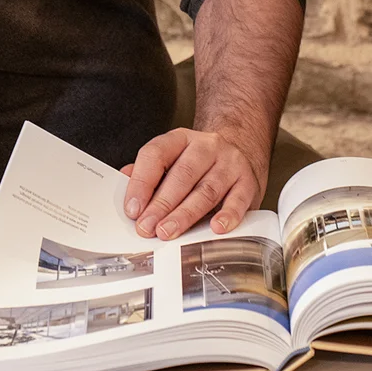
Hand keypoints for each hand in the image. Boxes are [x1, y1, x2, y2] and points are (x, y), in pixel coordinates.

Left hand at [121, 129, 266, 238]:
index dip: (142, 182)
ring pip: (206, 189)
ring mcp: (229, 163)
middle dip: (162, 204)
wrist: (240, 149)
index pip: (156, 154)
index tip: (133, 208)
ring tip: (168, 231)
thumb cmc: (198, 162)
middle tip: (147, 227)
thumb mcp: (172, 157)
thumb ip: (148, 172)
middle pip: (182, 175)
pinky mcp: (248, 182)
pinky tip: (216, 227)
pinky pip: (238, 200)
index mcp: (180, 139)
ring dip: (185, 214)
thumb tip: (124, 183)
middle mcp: (206, 147)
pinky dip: (228, 215)